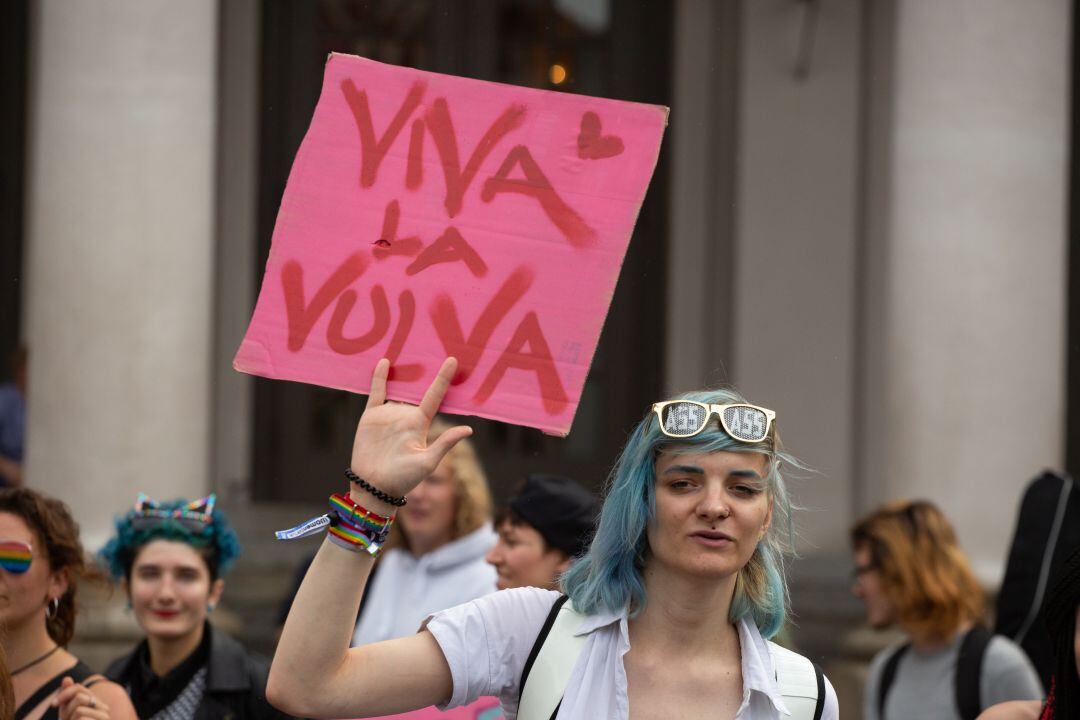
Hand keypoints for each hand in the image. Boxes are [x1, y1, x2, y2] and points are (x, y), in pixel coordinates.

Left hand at [55, 677, 108, 719]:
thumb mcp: (66, 712)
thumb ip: (67, 696)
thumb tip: (66, 678)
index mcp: (96, 702)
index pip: (79, 688)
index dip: (65, 693)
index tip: (53, 704)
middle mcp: (103, 708)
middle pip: (79, 698)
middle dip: (67, 711)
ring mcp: (104, 717)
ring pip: (79, 710)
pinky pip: (81, 718)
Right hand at [349, 358, 472, 498]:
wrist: (374, 487)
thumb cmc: (404, 479)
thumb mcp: (427, 462)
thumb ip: (445, 444)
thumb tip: (469, 429)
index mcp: (420, 423)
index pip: (435, 396)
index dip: (444, 379)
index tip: (453, 360)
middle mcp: (406, 415)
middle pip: (416, 388)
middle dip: (423, 371)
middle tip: (431, 345)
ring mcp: (388, 414)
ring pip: (397, 387)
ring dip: (403, 371)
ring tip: (410, 347)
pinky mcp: (371, 416)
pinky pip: (376, 392)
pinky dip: (379, 378)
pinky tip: (385, 362)